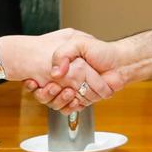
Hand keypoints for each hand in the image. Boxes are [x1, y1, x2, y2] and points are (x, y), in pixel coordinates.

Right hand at [0, 30, 116, 108]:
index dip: (32, 83)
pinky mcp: (80, 100)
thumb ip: (63, 53)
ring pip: (54, 103)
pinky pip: (69, 109)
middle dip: (45, 93)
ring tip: (68, 91)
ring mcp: (71, 90)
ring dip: (59, 100)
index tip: (32, 82)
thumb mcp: (79, 43)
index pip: (38, 78)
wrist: (120, 64)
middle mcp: (64, 79)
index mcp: (60, 66)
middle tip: (54, 86)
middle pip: (43, 93)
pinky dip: (70, 106)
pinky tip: (74, 99)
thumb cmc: (102, 51)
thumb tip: (55, 72)